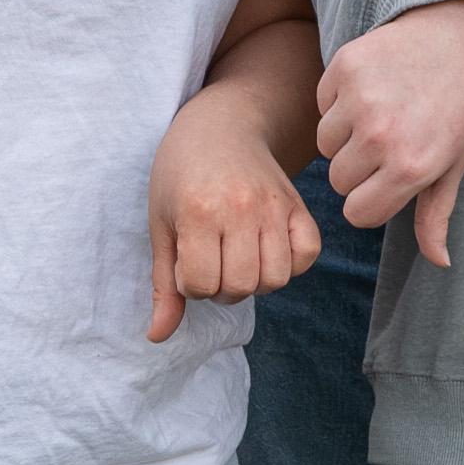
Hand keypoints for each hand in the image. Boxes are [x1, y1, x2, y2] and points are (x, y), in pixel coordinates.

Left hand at [146, 101, 316, 342]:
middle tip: (213, 263)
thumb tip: (157, 337)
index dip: (191, 285)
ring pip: (276, 278)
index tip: (187, 263)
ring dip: (255, 281)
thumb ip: (164, 283)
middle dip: (222, 288)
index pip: (201, 285)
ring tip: (238, 259)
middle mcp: (241, 209)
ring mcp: (275, 206)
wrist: (220, 127)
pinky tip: (265, 250)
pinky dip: (289, 265)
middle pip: (242, 286)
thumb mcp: (161, 225)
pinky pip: (306, 256)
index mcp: (199, 212)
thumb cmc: (181, 176)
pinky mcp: (298, 205)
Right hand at [313, 0, 463, 266]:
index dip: (373, 200)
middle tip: (391, 140)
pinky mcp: (344, 66)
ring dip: (346, 135)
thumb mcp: (456, 163)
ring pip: (325, 145)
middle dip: (360, 169)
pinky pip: (322, 104)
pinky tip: (373, 86)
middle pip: (339, 181)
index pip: (358, 213)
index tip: (391, 180)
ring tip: (381, 112)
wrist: (461, 33)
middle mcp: (382, 136)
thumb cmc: (463, 104)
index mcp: (412, 167)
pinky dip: (338, 101)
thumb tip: (440, 262)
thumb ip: (436, 215)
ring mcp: (360, 99)